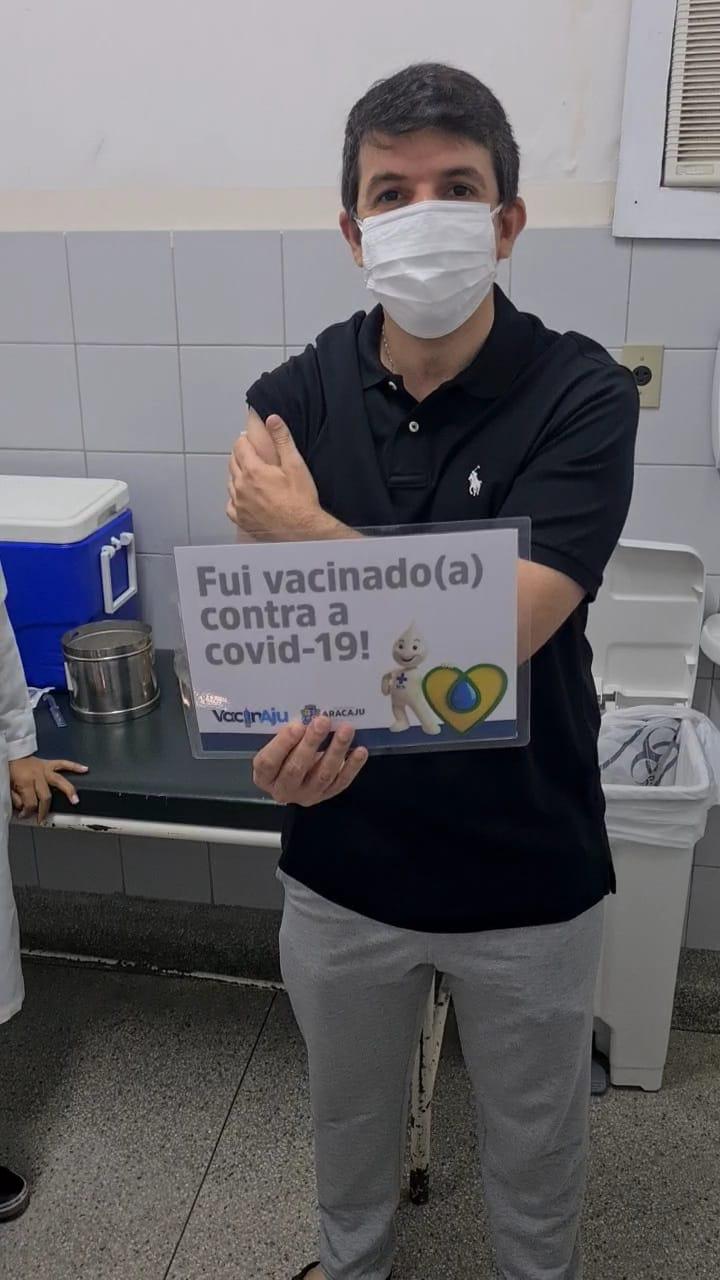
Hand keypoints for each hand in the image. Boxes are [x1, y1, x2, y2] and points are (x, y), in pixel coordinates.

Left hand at [9, 757, 87, 822]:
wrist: (9, 754)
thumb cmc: (8, 770)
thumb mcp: (7, 787)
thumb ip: (16, 798)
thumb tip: (24, 808)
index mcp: (25, 781)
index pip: (31, 803)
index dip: (27, 812)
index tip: (24, 815)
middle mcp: (37, 775)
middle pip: (46, 796)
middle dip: (43, 809)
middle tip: (41, 818)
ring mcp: (44, 769)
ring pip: (60, 781)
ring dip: (68, 791)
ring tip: (75, 800)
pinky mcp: (48, 763)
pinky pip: (63, 763)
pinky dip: (74, 766)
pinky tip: (85, 769)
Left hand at [227, 415, 325, 540]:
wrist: (303, 531)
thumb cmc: (301, 501)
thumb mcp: (295, 465)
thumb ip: (282, 440)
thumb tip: (272, 419)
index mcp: (253, 471)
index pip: (239, 446)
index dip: (245, 441)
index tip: (250, 440)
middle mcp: (241, 487)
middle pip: (233, 462)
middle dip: (241, 456)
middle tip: (252, 456)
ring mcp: (239, 504)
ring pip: (230, 482)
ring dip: (238, 475)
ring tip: (251, 476)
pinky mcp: (240, 519)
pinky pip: (231, 504)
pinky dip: (236, 497)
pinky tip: (246, 496)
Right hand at [252, 717, 367, 806]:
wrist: (292, 776)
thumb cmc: (282, 753)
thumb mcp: (275, 744)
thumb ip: (286, 735)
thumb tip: (305, 717)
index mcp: (263, 776)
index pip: (269, 762)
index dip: (282, 744)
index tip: (297, 725)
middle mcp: (283, 790)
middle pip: (295, 769)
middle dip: (311, 743)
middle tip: (323, 721)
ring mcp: (306, 795)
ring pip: (322, 775)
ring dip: (335, 751)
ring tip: (346, 730)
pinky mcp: (326, 796)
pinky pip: (340, 782)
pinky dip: (352, 766)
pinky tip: (360, 751)